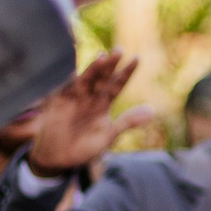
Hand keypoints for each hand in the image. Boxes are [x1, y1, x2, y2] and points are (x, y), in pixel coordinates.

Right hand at [28, 51, 158, 177]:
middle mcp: (89, 98)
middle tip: (119, 50)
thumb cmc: (83, 147)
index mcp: (103, 104)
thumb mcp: (109, 136)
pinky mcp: (57, 103)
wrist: (58, 159)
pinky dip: (69, 83)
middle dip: (110, 65)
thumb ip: (128, 122)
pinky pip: (64, 91)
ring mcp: (74, 99)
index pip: (117, 85)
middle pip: (102, 78)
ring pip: (85, 81)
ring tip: (102, 58)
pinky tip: (74, 73)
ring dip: (93, 70)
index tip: (137, 58)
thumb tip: (153, 111)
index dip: (126, 73)